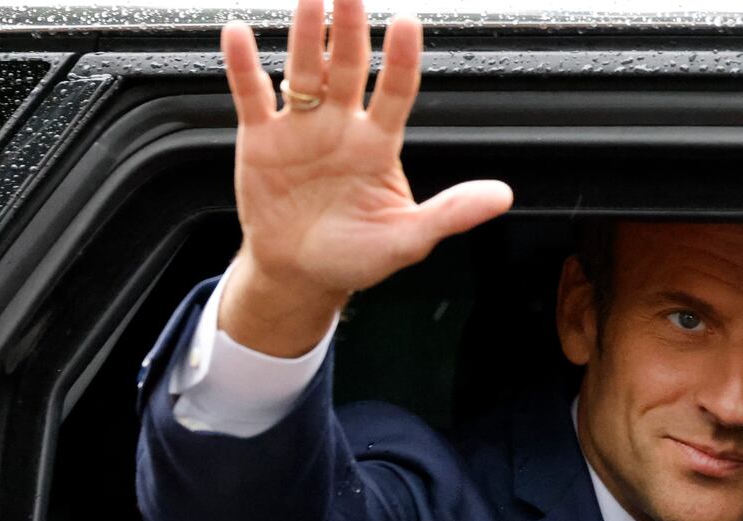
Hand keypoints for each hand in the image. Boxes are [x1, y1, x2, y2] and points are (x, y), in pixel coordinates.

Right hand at [218, 0, 512, 356]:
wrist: (301, 273)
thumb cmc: (356, 256)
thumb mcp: (408, 239)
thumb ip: (451, 213)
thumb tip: (502, 196)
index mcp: (379, 145)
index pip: (396, 91)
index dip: (401, 59)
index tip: (407, 22)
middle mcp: (341, 126)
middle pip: (348, 68)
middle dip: (351, 28)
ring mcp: (301, 128)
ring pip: (303, 71)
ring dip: (307, 35)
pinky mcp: (261, 139)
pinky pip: (251, 95)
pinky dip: (244, 66)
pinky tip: (240, 34)